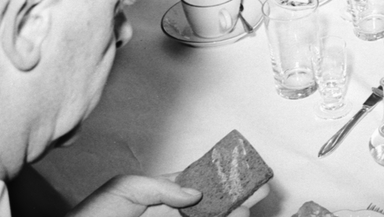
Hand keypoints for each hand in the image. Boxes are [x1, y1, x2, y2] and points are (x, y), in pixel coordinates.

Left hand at [68, 175, 268, 215]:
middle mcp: (170, 213)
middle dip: (235, 197)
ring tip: (247, 209)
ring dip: (230, 213)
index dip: (222, 176)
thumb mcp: (125, 189)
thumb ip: (162, 186)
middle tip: (258, 192)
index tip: (243, 171)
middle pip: (210, 204)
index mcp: (160, 194)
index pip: (199, 182)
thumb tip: (195, 192)